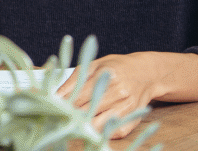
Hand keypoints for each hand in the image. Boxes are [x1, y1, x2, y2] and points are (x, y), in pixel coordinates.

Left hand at [56, 52, 197, 138]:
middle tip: (56, 117)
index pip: (80, 95)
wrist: (147, 73)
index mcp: (108, 75)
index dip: (63, 103)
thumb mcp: (95, 65)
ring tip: (71, 124)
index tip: (50, 107)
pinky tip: (90, 127)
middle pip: (88, 111)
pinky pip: (113, 132)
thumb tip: (56, 93)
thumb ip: (76, 78)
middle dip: (70, 116)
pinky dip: (100, 131)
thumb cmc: (117, 67)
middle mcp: (119, 93)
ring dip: (83, 126)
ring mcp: (128, 108)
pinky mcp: (133, 120)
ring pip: (98, 124)